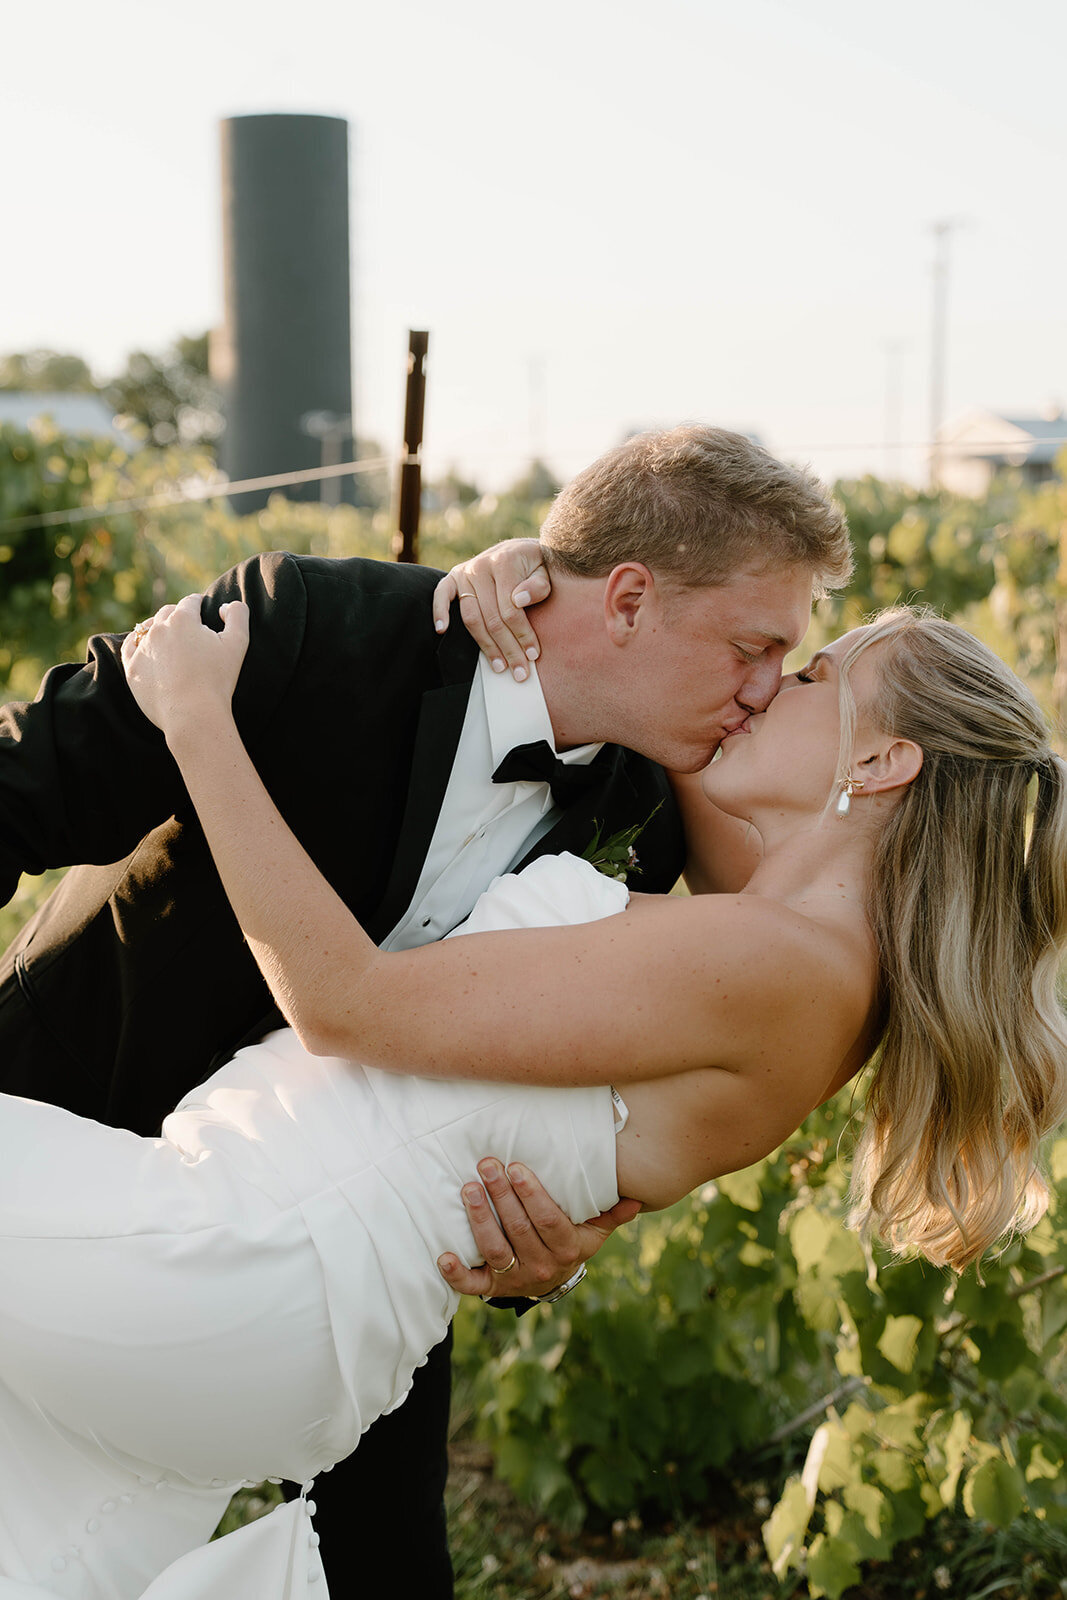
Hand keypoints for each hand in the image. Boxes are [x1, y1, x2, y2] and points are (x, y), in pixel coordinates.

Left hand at [121, 594, 249, 737]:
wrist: (193, 715)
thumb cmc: (218, 679)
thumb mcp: (238, 642)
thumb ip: (237, 614)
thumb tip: (223, 606)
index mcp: (183, 619)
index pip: (190, 602)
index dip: (198, 603)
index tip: (202, 608)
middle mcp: (158, 629)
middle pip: (168, 612)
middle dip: (179, 614)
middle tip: (188, 625)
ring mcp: (142, 648)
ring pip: (147, 628)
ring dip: (157, 627)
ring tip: (167, 636)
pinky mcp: (132, 668)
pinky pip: (129, 646)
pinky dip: (137, 642)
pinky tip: (145, 646)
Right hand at [431, 539, 550, 680]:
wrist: (520, 549)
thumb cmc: (536, 565)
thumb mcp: (546, 570)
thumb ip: (538, 585)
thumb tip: (519, 600)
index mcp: (505, 562)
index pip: (511, 609)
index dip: (523, 635)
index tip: (533, 655)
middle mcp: (481, 566)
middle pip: (492, 618)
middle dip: (508, 648)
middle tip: (520, 671)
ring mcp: (465, 572)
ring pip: (471, 617)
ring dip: (485, 646)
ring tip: (499, 666)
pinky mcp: (453, 576)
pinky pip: (441, 595)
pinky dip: (439, 612)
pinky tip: (442, 631)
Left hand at [436, 1156, 640, 1299]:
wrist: (552, 1279)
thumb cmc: (571, 1240)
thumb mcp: (595, 1229)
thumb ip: (611, 1213)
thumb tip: (637, 1197)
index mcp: (566, 1249)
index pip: (548, 1220)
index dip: (531, 1195)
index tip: (515, 1167)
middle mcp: (541, 1266)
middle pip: (519, 1230)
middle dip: (501, 1196)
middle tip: (486, 1166)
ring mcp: (515, 1279)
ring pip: (495, 1250)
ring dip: (480, 1220)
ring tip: (468, 1190)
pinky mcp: (492, 1288)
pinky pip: (472, 1285)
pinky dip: (456, 1274)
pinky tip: (443, 1256)